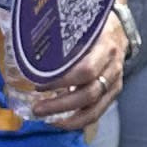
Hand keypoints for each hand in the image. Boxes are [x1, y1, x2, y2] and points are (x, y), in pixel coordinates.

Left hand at [13, 3, 130, 132]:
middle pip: (89, 94)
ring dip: (69, 119)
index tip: (39, 84)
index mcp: (104, 47)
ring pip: (95, 109)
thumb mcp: (82, 25)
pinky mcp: (113, 93)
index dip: (62, 81)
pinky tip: (61, 121)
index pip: (86, 70)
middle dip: (61, 105)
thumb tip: (26, 44)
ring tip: (47, 120)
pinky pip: (97, 112)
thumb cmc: (94, 25)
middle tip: (37, 108)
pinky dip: (79, 121)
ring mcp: (115, 83)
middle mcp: (113, 67)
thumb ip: (62, 36)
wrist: (120, 29)